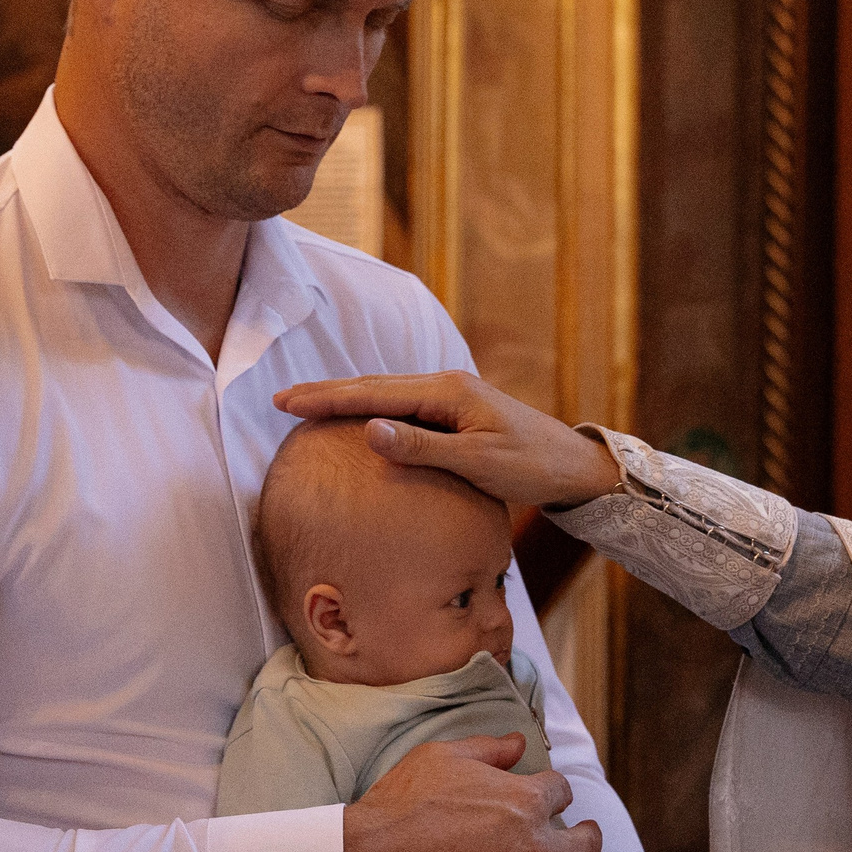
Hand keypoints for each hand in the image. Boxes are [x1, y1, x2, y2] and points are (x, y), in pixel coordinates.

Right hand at [273, 372, 620, 510]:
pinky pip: (401, 404)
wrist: (571, 465)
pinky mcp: (455, 411)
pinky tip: (355, 416)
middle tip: (280, 399)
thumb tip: (368, 429)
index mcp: (447, 392)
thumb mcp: (476, 461)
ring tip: (305, 403)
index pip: (374, 393)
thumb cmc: (529, 466)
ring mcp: (450, 396)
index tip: (287, 403)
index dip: (327, 398)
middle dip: (325, 392)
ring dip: (343, 398)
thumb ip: (422, 447)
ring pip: (384, 393)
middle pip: (373, 386)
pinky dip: (369, 407)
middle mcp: (445, 385)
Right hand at [343, 735, 610, 851]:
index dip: (555, 793)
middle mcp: (537, 848)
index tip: (547, 800)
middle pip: (589, 843)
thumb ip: (488, 748)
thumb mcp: (440, 758)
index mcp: (524, 801)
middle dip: (587, 836)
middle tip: (582, 839)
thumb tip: (519, 743)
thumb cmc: (398, 810)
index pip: (562, 792)